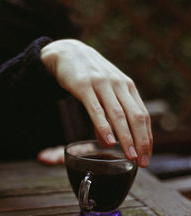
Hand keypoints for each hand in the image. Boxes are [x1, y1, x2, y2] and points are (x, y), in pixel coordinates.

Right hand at [41, 39, 152, 166]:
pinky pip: (96, 108)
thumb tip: (109, 143)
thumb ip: (107, 119)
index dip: (147, 137)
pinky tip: (108, 140)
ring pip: (118, 114)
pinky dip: (103, 126)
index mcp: (127, 87)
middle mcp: (119, 85)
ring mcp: (102, 84)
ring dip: (126, 137)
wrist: (69, 52)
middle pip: (135, 116)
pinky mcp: (84, 85)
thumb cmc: (90, 76)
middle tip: (142, 161)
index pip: (143, 116)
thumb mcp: (104, 94)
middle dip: (141, 141)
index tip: (147, 156)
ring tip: (130, 156)